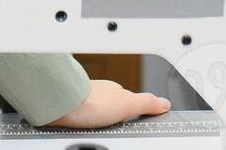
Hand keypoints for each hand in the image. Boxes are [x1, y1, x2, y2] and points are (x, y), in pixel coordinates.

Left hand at [44, 79, 171, 128]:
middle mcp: (99, 95)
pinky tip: (87, 132)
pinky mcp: (71, 114)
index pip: (128, 103)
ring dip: (99, 127)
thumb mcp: (128, 103)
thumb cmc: (90, 101)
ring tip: (101, 134)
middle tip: (117, 133)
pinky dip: (86, 128)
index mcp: (114, 91)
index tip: (136, 126)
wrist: (61, 104)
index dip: (133, 116)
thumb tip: (165, 102)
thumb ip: (147, 103)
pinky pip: (82, 123)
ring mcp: (84, 104)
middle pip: (112, 112)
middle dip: (114, 123)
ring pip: (96, 118)